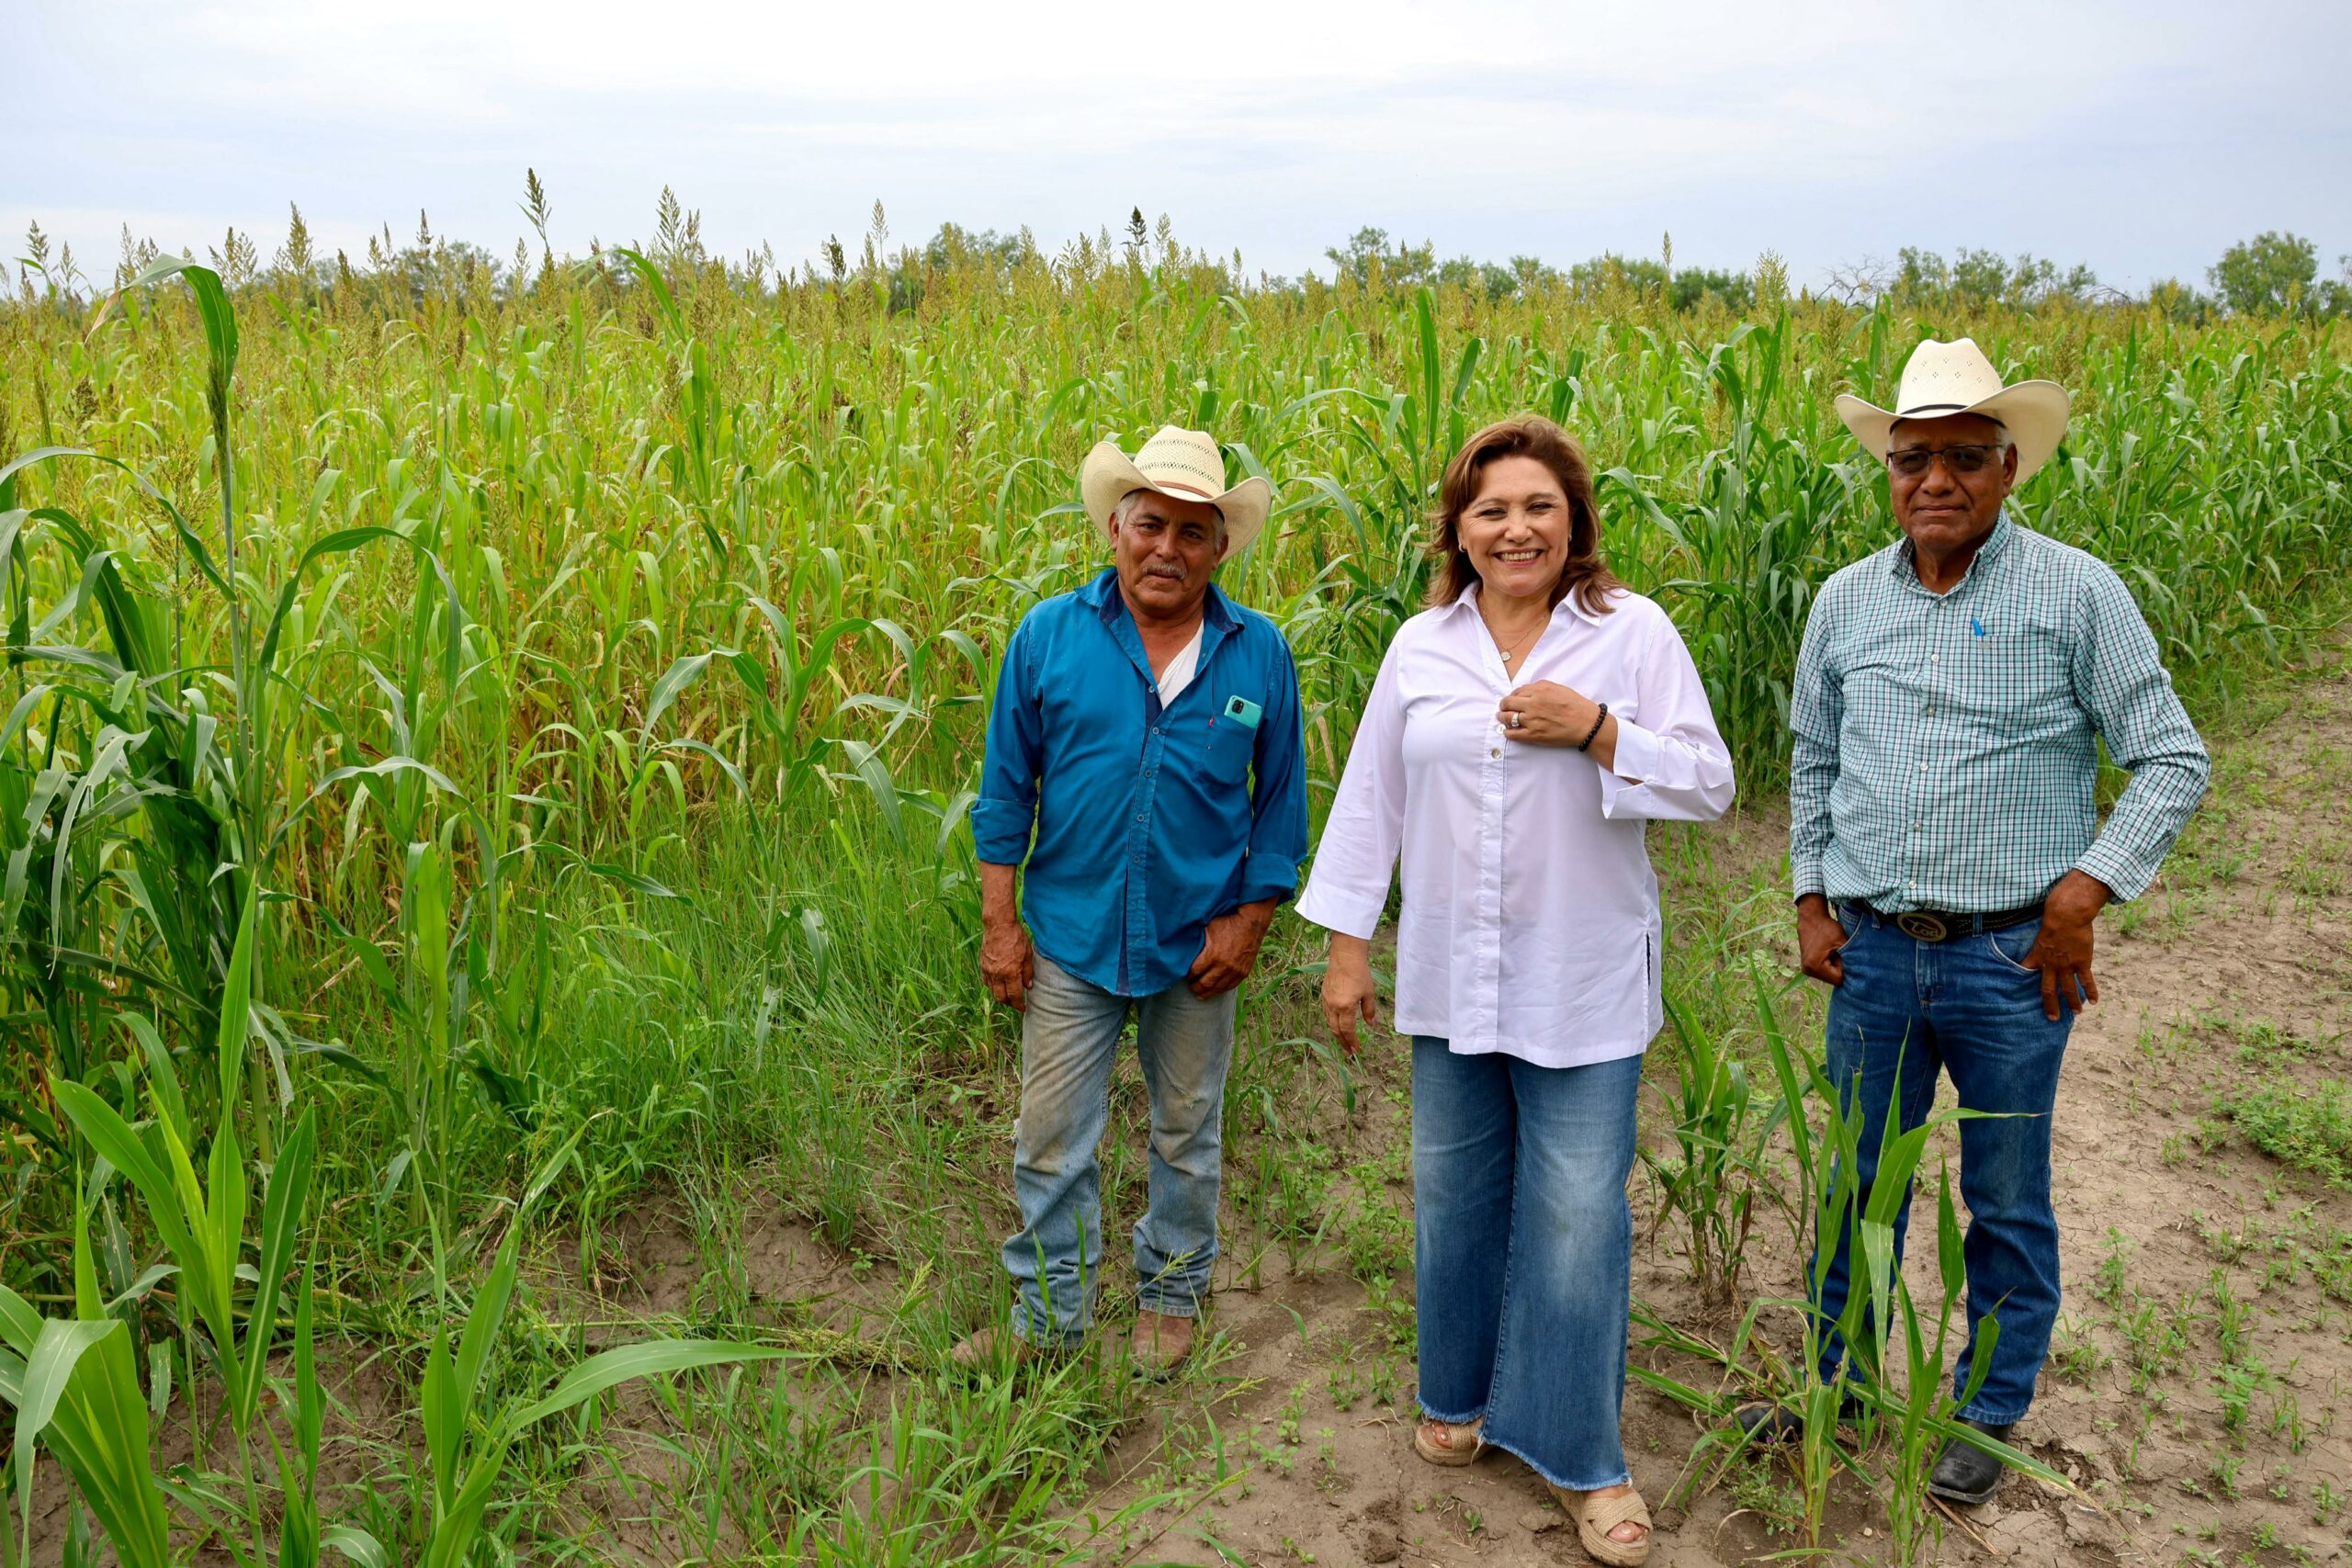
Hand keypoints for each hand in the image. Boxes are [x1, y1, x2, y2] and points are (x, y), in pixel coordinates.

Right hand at [980, 916, 1035, 1010]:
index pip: (1015, 996)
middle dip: (1009, 1003)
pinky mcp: (983, 965)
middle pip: (1001, 997)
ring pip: (992, 991)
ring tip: (1008, 995)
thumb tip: (1028, 986)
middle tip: (1016, 1003)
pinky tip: (998, 984)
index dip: (1019, 1005)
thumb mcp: (1028, 954)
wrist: (998, 925)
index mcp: (1011, 972)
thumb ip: (1028, 972)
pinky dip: (992, 986)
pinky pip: (986, 981)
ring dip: (1000, 995)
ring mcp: (988, 970)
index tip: (1023, 1008)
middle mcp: (998, 974)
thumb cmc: (1016, 938)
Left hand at [1188, 898, 1277, 998]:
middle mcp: (1224, 966)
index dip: (1188, 975)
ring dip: (1207, 993)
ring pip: (1217, 988)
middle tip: (1190, 987)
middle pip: (1205, 984)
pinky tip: (1214, 990)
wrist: (1251, 922)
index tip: (1185, 975)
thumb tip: (1183, 946)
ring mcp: (1235, 971)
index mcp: (1213, 955)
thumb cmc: (1227, 922)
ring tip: (1199, 994)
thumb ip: (1197, 940)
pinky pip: (1230, 986)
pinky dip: (1220, 990)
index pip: (1195, 971)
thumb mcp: (1208, 928)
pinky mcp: (1243, 972)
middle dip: (1195, 987)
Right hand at [1320, 935, 1378, 1054]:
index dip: (1351, 1041)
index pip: (1347, 1030)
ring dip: (1336, 1033)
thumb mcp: (1369, 993)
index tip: (1355, 1050)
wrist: (1345, 956)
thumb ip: (1369, 1011)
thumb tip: (1371, 1025)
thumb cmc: (1360, 973)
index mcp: (1345, 1007)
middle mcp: (1333, 1006)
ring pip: (1329, 1022)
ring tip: (1343, 1041)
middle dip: (1342, 1042)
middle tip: (1348, 1053)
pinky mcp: (1324, 994)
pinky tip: (1336, 1023)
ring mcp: (1326, 1000)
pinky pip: (1326, 1012)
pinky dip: (1331, 1022)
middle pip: (1335, 1030)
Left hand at [1498, 680, 1603, 747]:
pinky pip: (1513, 734)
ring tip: (1502, 718)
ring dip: (1502, 717)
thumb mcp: (1558, 688)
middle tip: (1503, 708)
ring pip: (1507, 718)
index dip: (1512, 696)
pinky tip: (1508, 731)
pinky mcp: (1533, 735)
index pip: (1516, 691)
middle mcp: (1532, 704)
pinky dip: (1508, 732)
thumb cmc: (1576, 705)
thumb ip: (1540, 688)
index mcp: (1539, 691)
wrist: (1587, 724)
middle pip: (1507, 703)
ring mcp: (1531, 720)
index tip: (1513, 699)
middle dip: (1503, 705)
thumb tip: (1526, 691)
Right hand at [1795, 894, 1847, 986]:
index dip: (1846, 969)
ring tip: (1832, 952)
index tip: (1845, 955)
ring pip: (1828, 976)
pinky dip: (1829, 965)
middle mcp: (1808, 970)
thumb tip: (1857, 974)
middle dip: (1840, 968)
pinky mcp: (1807, 966)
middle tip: (1838, 952)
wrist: (1811, 918)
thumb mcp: (1842, 942)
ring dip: (1834, 967)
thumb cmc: (1827, 928)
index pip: (1838, 979)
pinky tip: (1828, 953)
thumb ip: (1849, 960)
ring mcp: (1806, 969)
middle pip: (1832, 979)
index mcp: (1815, 965)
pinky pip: (1823, 972)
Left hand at [2021, 870, 2110, 1019]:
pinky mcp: (2081, 962)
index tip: (2019, 993)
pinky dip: (2091, 991)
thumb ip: (2041, 939)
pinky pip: (2086, 981)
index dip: (2022, 981)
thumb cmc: (2053, 917)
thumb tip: (2041, 939)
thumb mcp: (2041, 930)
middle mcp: (2051, 965)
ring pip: (2068, 989)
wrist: (2067, 915)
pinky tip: (2094, 1001)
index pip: (2027, 972)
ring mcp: (2066, 965)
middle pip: (2048, 990)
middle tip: (2052, 1017)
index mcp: (2037, 956)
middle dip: (2050, 1005)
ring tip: (2076, 1013)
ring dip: (2073, 1002)